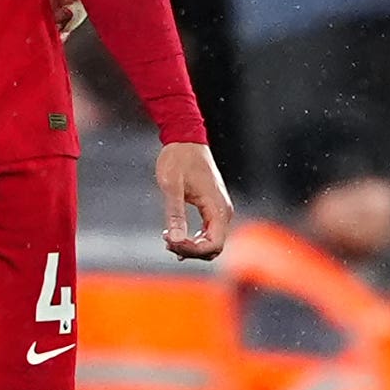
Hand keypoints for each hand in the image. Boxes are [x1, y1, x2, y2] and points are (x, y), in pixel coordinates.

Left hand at [156, 141, 231, 259]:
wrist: (185, 139)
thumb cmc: (178, 159)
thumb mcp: (171, 187)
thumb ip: (175, 213)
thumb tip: (175, 239)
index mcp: (218, 208)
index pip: (213, 245)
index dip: (192, 250)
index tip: (169, 240)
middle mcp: (224, 212)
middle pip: (214, 248)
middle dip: (190, 251)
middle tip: (166, 241)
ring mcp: (220, 210)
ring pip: (211, 242)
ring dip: (191, 246)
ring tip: (167, 238)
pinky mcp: (213, 208)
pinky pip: (208, 233)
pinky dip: (193, 240)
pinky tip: (175, 238)